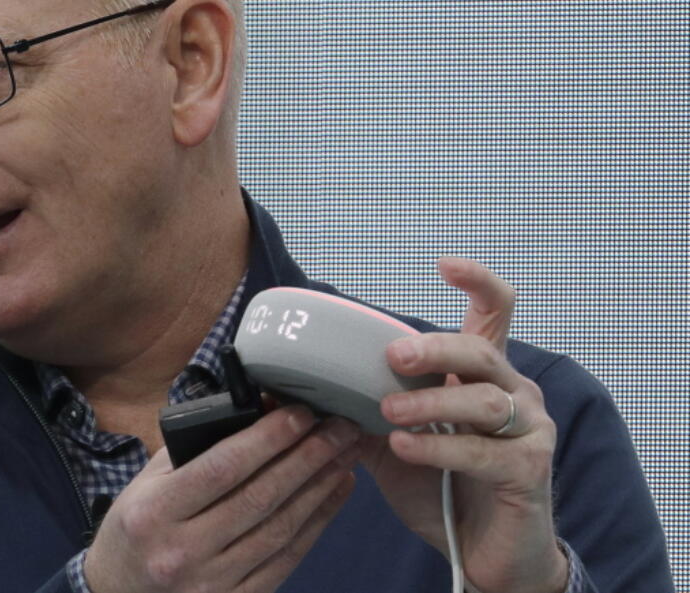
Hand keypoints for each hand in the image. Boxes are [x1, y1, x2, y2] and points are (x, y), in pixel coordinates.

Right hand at [84, 408, 358, 592]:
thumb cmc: (135, 527)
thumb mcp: (147, 482)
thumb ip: (195, 450)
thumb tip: (256, 411)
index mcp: (155, 512)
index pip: (222, 468)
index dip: (267, 439)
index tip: (301, 413)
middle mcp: (183, 550)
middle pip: (260, 497)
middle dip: (307, 457)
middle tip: (339, 427)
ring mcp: (212, 583)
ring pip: (280, 528)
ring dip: (319, 487)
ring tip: (345, 454)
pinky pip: (285, 559)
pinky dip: (316, 523)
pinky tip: (334, 493)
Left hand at [359, 257, 567, 592]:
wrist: (486, 557)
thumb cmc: (442, 490)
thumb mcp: (392, 443)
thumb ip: (359, 411)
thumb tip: (293, 390)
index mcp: (483, 376)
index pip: (494, 311)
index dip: (476, 281)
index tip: (443, 264)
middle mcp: (514, 393)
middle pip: (480, 351)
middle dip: (433, 348)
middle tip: (390, 358)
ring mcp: (529, 431)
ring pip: (482, 400)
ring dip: (429, 402)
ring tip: (388, 412)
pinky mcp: (529, 471)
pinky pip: (482, 451)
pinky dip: (438, 448)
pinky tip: (404, 447)